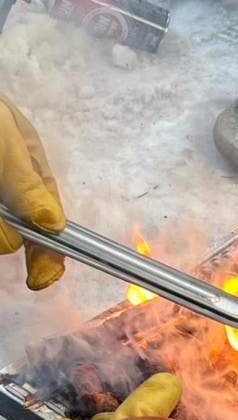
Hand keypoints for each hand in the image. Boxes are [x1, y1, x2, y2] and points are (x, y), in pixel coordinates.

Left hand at [0, 92, 65, 289]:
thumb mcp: (5, 141)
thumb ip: (24, 183)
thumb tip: (52, 225)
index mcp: (31, 173)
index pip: (50, 221)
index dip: (50, 253)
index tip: (43, 278)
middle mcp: (11, 189)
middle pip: (21, 232)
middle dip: (13, 239)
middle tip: (15, 255)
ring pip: (1, 232)